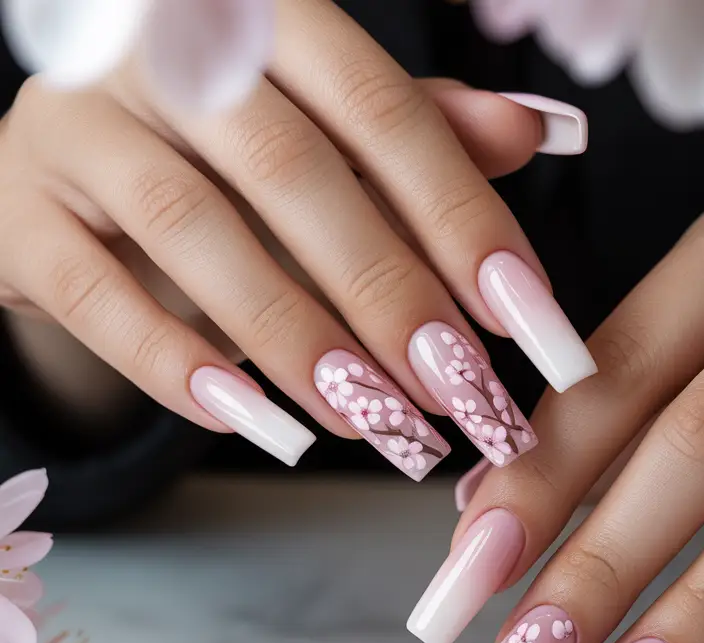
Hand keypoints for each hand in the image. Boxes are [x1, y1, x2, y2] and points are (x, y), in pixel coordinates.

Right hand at [0, 0, 591, 473]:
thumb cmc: (231, 158)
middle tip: (458, 391)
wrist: (79, 172)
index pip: (383, 111)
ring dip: (295, 339)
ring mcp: (78, 127)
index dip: (461, 217)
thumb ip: (422, 134)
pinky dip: (176, 366)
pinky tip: (252, 423)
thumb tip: (535, 132)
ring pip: (196, 233)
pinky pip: (95, 295)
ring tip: (372, 422)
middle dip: (388, 294)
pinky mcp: (20, 212)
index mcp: (262, 23)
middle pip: (294, 174)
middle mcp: (162, 53)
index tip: (527, 316)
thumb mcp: (331, 137)